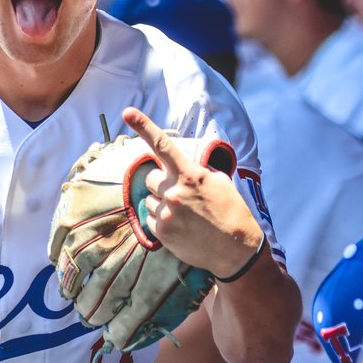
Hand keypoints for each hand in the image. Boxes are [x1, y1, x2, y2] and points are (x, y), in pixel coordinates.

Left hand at [122, 107, 261, 275]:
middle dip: (161, 182)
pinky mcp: (161, 232)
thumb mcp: (219, 182)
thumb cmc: (230, 210)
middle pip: (150, 177)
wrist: (235, 250)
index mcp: (190, 175)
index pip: (162, 145)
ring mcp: (166, 213)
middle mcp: (174, 192)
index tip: (127, 113)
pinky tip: (181, 226)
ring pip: (148, 199)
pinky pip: (150, 218)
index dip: (143, 126)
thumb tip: (179, 165)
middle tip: (180, 193)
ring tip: (185, 213)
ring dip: (161, 202)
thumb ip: (195, 170)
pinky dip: (162, 220)